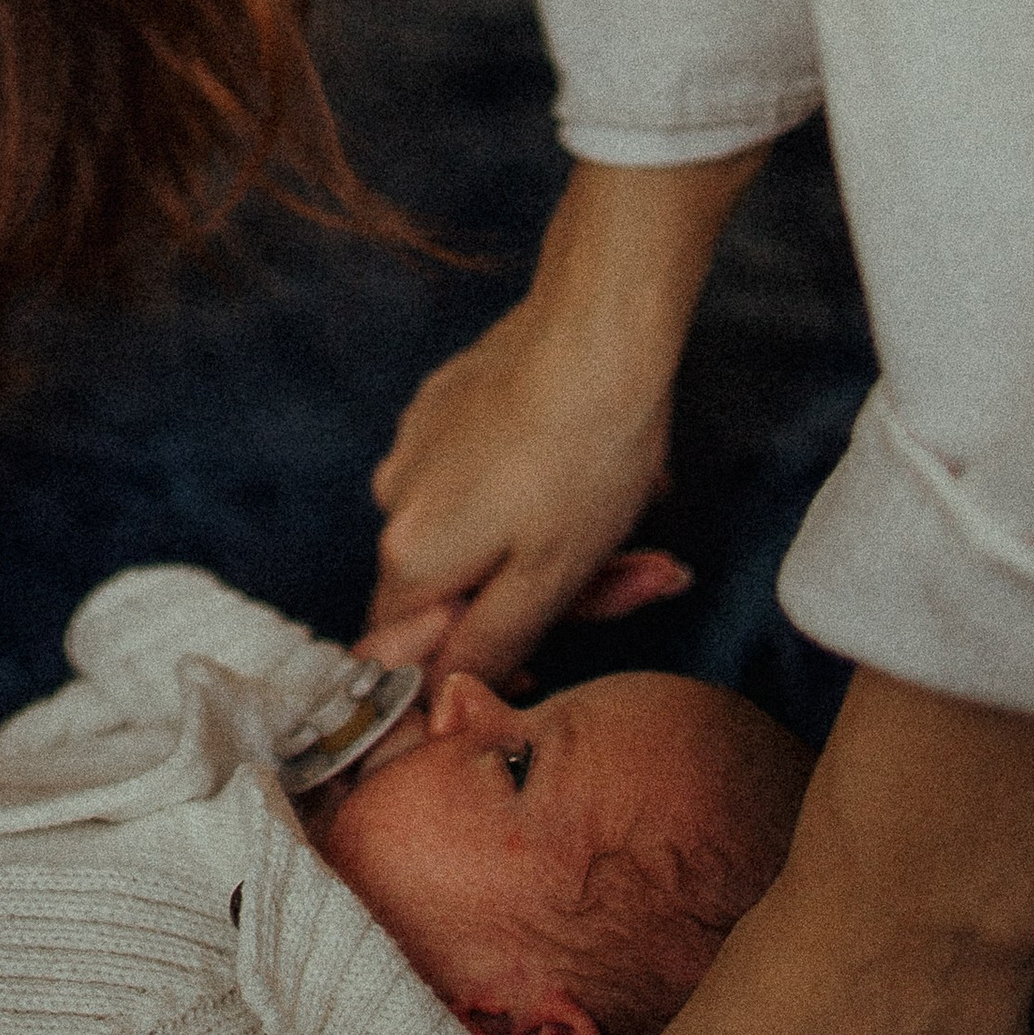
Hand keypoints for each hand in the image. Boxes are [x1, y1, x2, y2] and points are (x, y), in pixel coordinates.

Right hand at [367, 149, 767, 686]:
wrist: (598, 331)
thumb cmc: (585, 460)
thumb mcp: (551, 582)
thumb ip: (487, 650)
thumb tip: (437, 702)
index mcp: (411, 557)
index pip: (411, 651)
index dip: (483, 664)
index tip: (548, 660)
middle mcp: (394, 501)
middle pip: (459, 588)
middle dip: (548, 596)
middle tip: (639, 576)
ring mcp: (416, 445)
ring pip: (478, 530)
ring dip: (551, 543)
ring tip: (628, 515)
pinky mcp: (444, 403)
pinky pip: (481, 475)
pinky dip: (533, 487)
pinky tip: (591, 465)